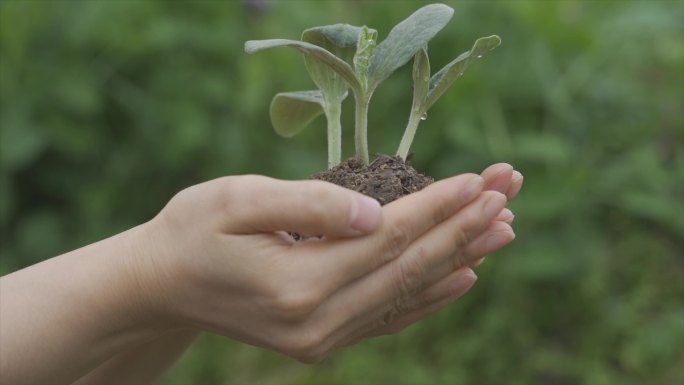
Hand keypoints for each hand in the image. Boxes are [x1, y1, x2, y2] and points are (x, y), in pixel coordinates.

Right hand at [129, 167, 521, 361]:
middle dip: (464, 228)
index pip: (387, 240)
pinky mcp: (323, 341)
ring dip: (460, 258)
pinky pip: (390, 317)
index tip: (479, 179)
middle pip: (409, 269)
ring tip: (504, 228)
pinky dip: (431, 295)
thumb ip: (306, 205)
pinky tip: (465, 276)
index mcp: (295, 284)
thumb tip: (373, 213)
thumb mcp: (236, 200)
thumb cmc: (193, 231)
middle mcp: (316, 322)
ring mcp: (322, 339)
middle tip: (509, 193)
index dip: (436, 208)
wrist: (163, 285)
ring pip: (408, 294)